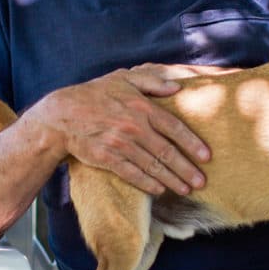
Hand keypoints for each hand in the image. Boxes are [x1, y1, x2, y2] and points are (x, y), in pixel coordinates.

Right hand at [26, 65, 210, 195]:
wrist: (62, 115)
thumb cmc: (95, 94)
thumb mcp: (123, 78)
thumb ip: (151, 80)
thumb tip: (177, 86)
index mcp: (141, 106)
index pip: (174, 127)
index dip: (192, 143)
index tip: (206, 156)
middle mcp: (134, 127)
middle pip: (167, 151)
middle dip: (187, 169)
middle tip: (202, 182)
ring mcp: (120, 144)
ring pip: (152, 166)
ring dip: (172, 180)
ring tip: (186, 189)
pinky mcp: (107, 158)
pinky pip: (132, 174)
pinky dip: (147, 184)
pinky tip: (160, 191)